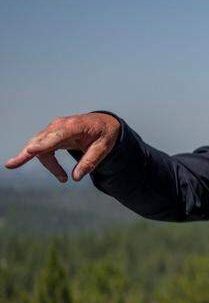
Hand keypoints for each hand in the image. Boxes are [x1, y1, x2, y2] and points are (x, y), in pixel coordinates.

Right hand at [5, 112, 120, 181]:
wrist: (103, 123)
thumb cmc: (104, 134)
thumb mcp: (103, 148)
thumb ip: (90, 161)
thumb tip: (76, 177)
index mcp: (74, 126)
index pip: (55, 135)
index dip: (42, 144)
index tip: (30, 150)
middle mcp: (60, 125)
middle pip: (41, 142)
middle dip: (26, 154)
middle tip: (11, 165)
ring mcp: (54, 129)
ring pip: (40, 147)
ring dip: (49, 165)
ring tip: (63, 178)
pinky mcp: (51, 135)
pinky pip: (43, 149)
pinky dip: (48, 162)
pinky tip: (60, 174)